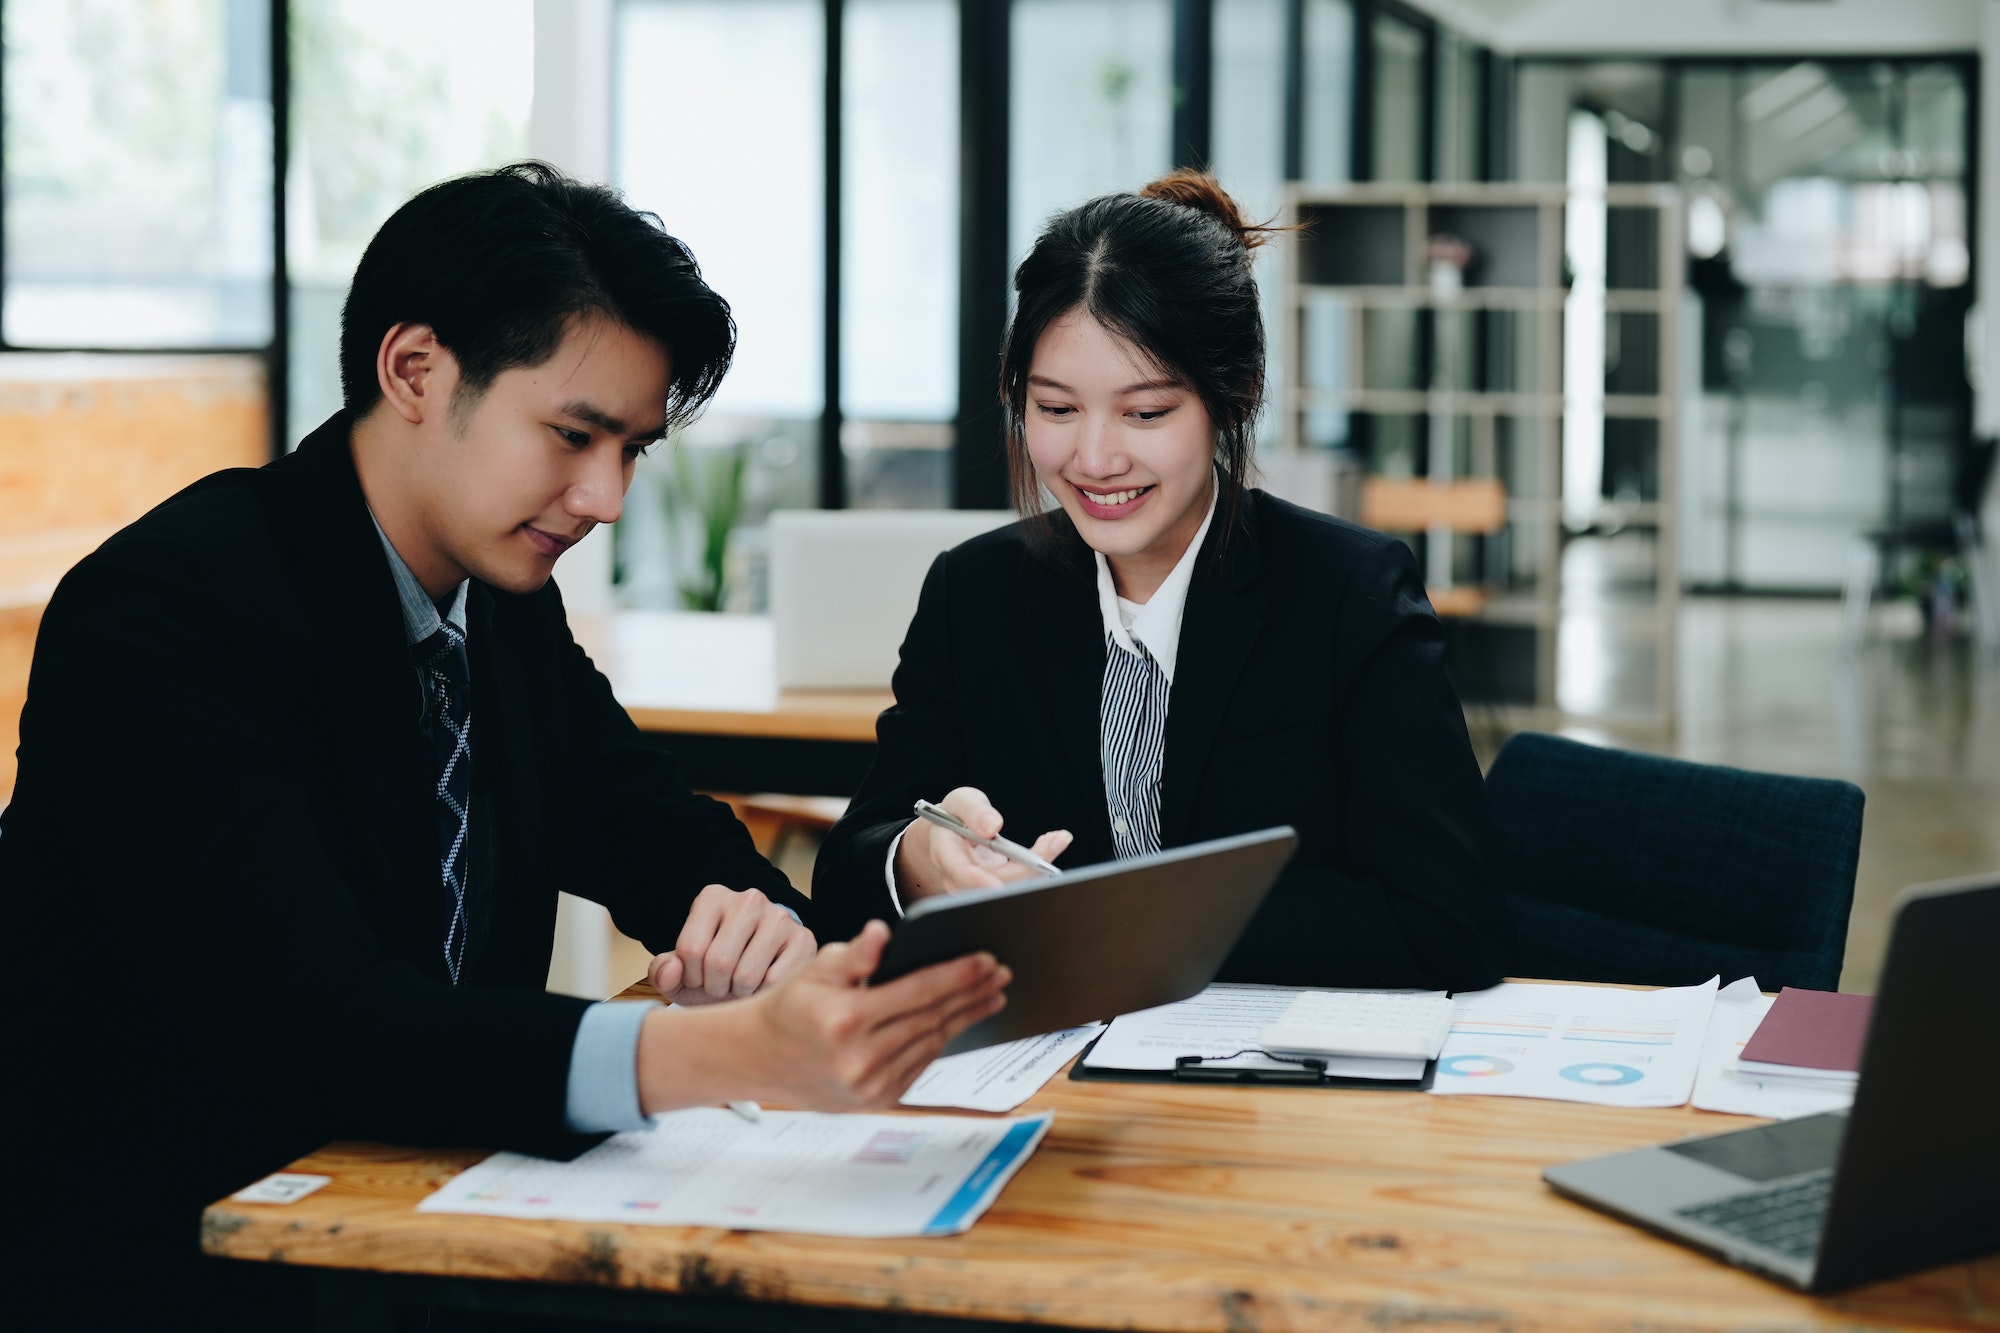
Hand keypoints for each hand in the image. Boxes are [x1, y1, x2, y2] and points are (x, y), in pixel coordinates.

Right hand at [637, 921, 1010, 1113]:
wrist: (761, 1060)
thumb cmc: (790, 1006)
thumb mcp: (815, 969)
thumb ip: (856, 954)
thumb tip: (884, 932)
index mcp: (845, 1019)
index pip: (917, 992)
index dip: (957, 975)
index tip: (986, 960)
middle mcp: (860, 1057)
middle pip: (933, 1018)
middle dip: (972, 993)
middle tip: (1001, 973)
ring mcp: (871, 1084)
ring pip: (933, 1043)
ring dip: (967, 1017)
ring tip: (992, 995)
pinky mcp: (879, 1099)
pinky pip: (922, 1063)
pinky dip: (944, 1039)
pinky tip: (961, 1020)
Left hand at [648, 883, 815, 1005]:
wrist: (760, 973)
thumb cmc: (715, 974)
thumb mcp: (682, 975)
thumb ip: (663, 972)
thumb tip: (672, 969)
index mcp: (712, 897)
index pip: (690, 949)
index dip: (691, 977)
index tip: (700, 976)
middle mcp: (748, 899)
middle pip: (718, 962)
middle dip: (715, 988)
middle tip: (722, 986)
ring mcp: (779, 916)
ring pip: (746, 976)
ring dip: (739, 994)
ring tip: (742, 986)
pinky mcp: (804, 938)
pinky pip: (774, 982)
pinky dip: (765, 994)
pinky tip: (764, 985)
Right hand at [893, 786, 1070, 904]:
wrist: (951, 833)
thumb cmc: (954, 816)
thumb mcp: (961, 801)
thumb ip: (974, 810)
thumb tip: (992, 825)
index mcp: (945, 853)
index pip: (960, 872)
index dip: (978, 881)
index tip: (998, 884)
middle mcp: (959, 877)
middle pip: (992, 884)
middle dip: (1025, 869)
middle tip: (1051, 843)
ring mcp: (978, 887)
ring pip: (1010, 887)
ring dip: (1038, 866)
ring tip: (1055, 839)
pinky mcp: (996, 887)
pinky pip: (1019, 883)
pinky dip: (1039, 866)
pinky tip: (1051, 845)